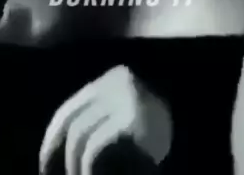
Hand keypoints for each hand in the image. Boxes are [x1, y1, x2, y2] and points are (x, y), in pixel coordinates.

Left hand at [39, 64, 172, 174]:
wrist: (197, 137)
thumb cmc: (154, 137)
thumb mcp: (122, 120)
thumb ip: (99, 120)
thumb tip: (56, 147)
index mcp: (112, 78)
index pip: (70, 109)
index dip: (52, 140)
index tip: (46, 167)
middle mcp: (117, 81)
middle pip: (71, 121)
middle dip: (57, 154)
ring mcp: (125, 97)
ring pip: (80, 137)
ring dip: (76, 168)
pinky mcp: (131, 118)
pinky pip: (95, 148)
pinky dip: (90, 169)